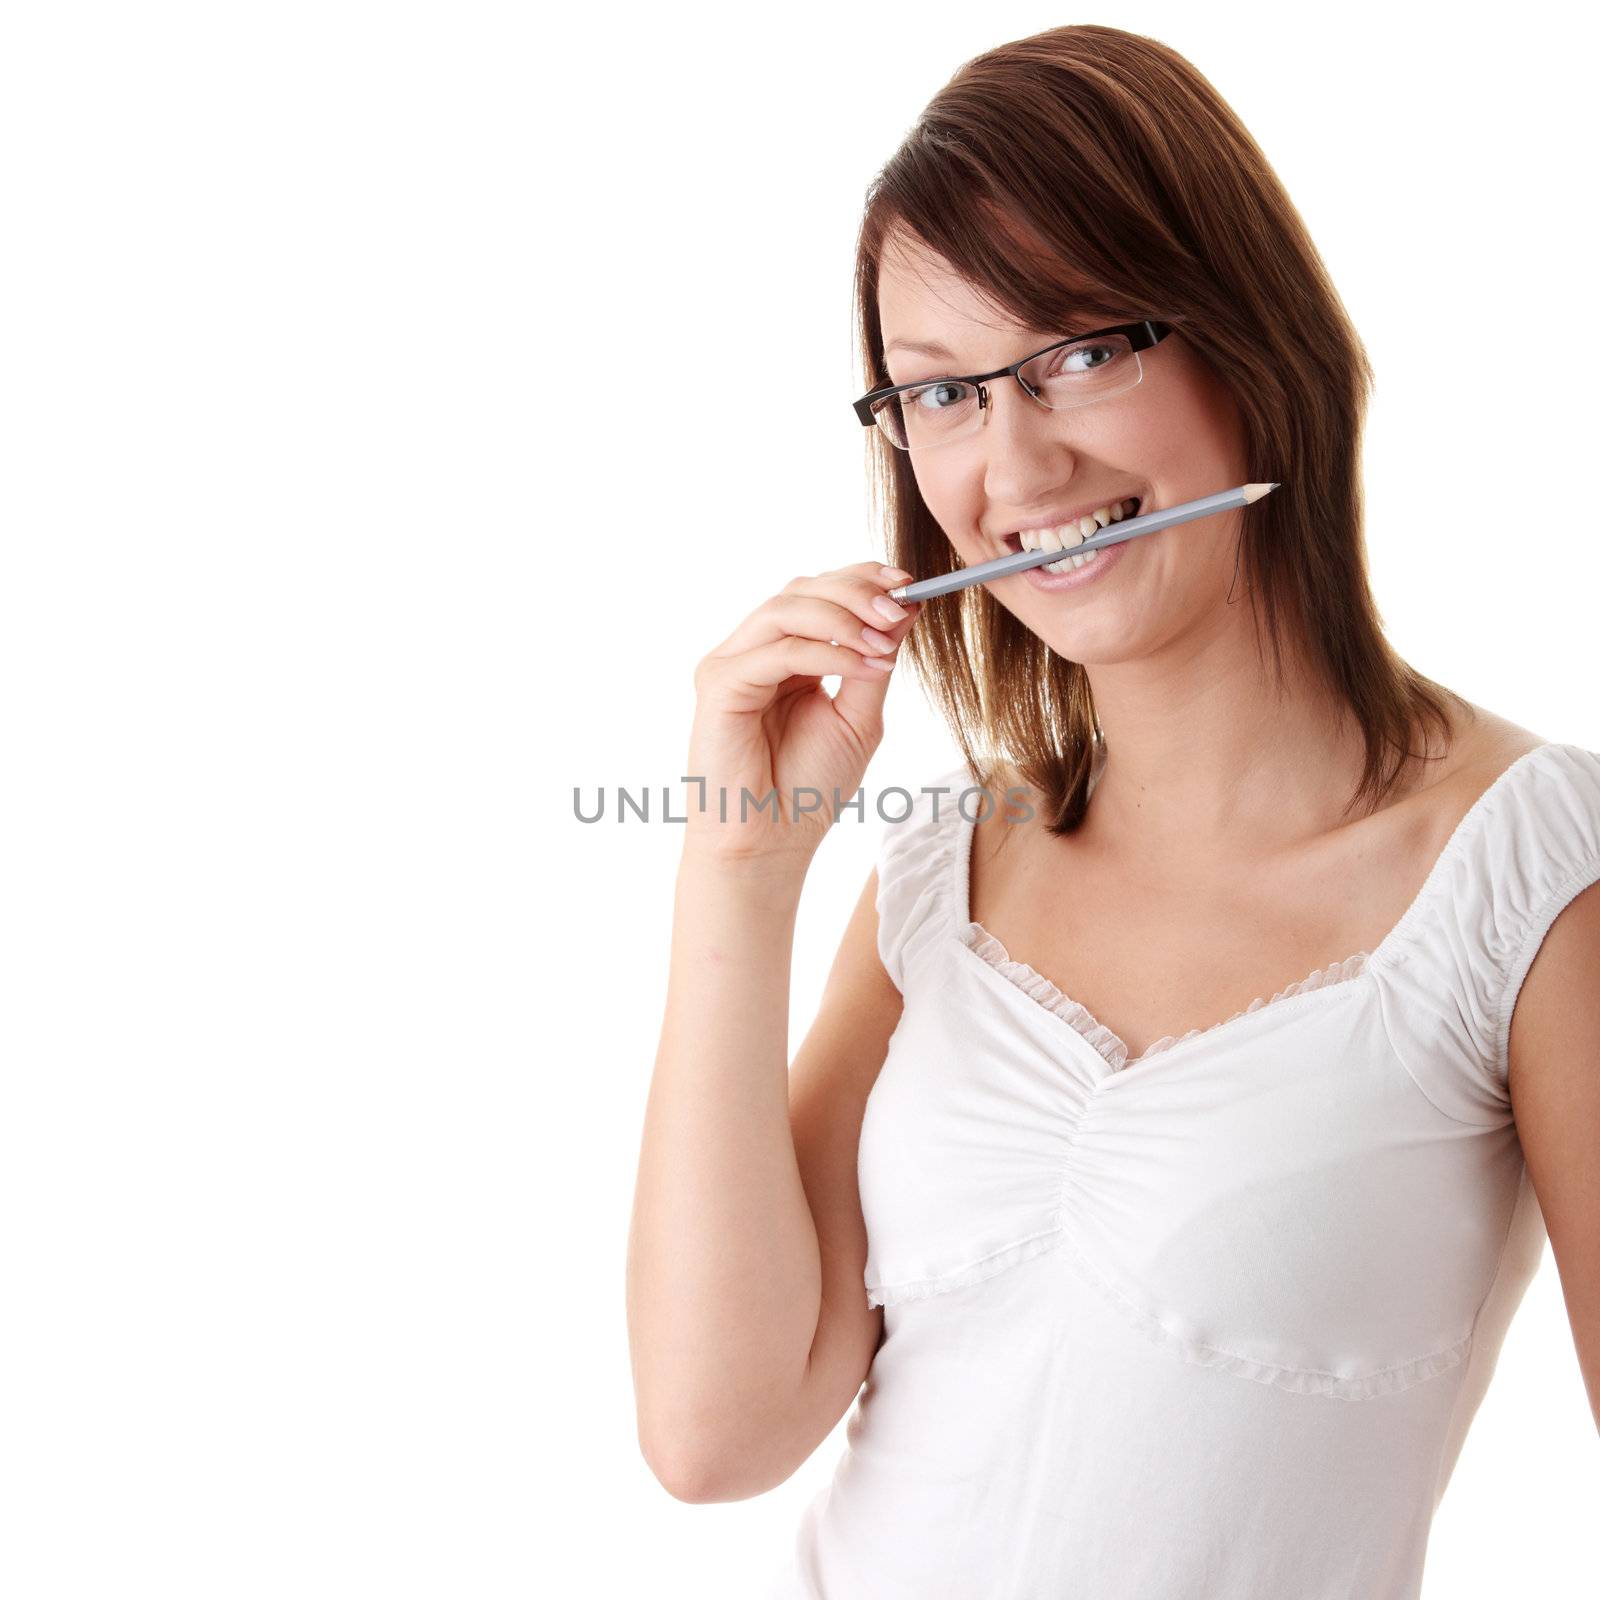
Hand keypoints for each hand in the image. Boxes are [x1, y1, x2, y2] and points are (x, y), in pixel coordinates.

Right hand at [683, 562, 920, 864]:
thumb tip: (905, 609)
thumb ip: (875, 661)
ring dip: (842, 618)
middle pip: (800, 589)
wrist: (771, 842)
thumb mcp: (859, 716)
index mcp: (785, 655)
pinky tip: (864, 668)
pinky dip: (826, 653)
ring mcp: (732, 665)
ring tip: (883, 643)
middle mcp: (754, 652)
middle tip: (898, 607)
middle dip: (855, 592)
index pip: (818, 595)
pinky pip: (777, 651)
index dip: (861, 581)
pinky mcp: (719, 684)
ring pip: (785, 608)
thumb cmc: (809, 787)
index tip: (908, 585)